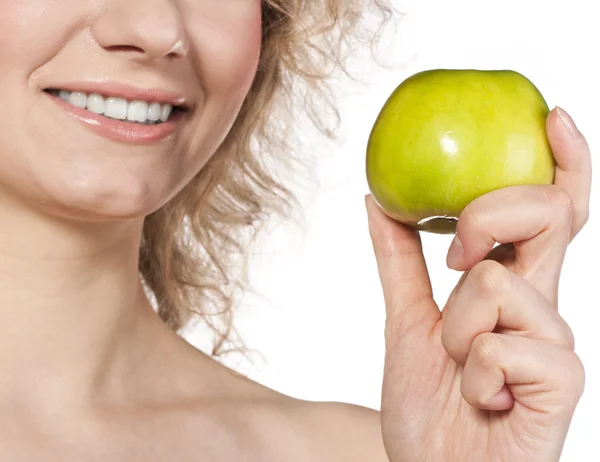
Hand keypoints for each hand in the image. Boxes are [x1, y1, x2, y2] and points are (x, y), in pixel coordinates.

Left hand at [366, 107, 590, 461]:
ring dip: (456, 327)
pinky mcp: (560, 382)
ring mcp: (556, 343)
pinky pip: (504, 342)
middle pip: (550, 216)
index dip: (562, 162)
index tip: (548, 116)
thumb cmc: (431, 406)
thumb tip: (376, 199)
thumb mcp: (405, 321)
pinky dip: (472, 370)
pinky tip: (479, 397)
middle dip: (492, 215)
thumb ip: (398, 261)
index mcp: (513, 287)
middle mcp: (543, 306)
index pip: (552, 213)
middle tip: (455, 255)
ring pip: (502, 283)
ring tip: (459, 368)